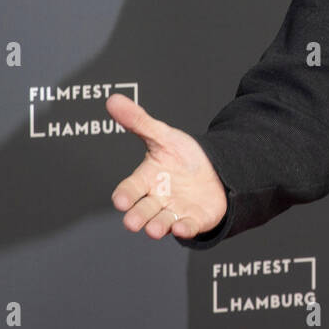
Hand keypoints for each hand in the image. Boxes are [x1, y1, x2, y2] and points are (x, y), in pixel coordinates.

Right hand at [108, 94, 227, 240]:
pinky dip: (185, 229)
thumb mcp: (162, 136)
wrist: (214, 168)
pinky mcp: (195, 220)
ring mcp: (175, 211)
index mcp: (146, 180)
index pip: (129, 189)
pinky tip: (182, 227)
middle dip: (137, 217)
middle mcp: (157, 199)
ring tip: (154, 229)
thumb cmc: (182, 156)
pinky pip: (189, 227)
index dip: (124, 196)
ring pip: (162, 223)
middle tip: (132, 222)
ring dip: (158, 227)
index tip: (120, 201)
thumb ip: (138, 121)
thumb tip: (113, 99)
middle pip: (143, 210)